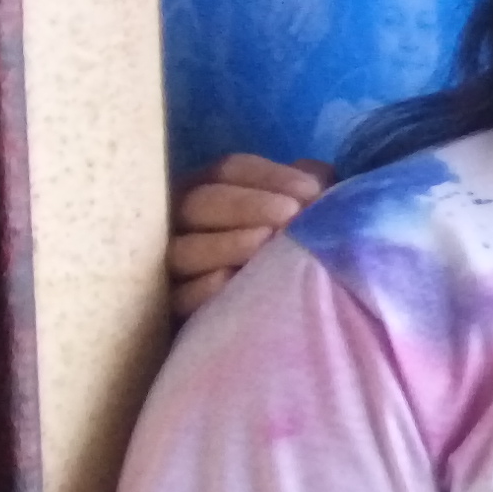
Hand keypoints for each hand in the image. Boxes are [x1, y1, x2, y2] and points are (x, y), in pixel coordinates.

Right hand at [173, 153, 328, 317]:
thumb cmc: (292, 252)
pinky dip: (203, 288)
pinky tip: (230, 279)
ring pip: (184, 250)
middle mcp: (184, 222)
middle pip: (201, 202)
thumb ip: (308, 190)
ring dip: (224, 244)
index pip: (230, 170)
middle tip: (290, 214)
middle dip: (247, 205)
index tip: (310, 190)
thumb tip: (319, 178)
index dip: (268, 176)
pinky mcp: (173, 308)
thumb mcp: (301, 213)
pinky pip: (179, 297)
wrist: (276, 320)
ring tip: (264, 242)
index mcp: (215, 190)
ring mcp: (173, 266)